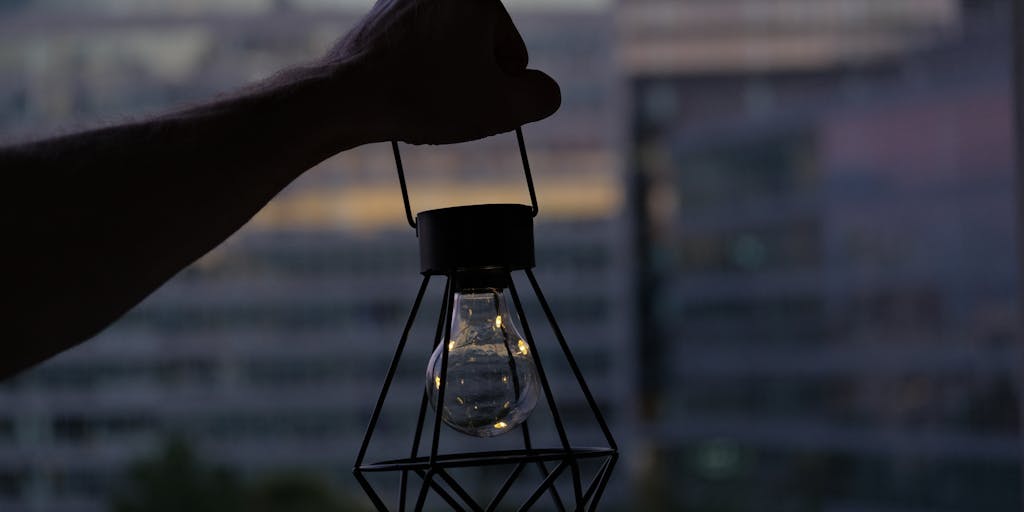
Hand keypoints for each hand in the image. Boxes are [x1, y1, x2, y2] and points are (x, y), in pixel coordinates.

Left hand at [326, 0, 560, 144]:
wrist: (346, 96)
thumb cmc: (426, 96)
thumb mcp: (502, 107)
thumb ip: (540, 98)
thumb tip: (544, 91)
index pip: (512, 55)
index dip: (501, 92)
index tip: (476, 106)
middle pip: (477, 50)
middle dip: (471, 84)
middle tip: (451, 110)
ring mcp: (403, 2)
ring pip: (444, 54)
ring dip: (443, 83)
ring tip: (425, 106)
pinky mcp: (376, 20)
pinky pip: (412, 54)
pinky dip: (414, 77)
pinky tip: (404, 98)